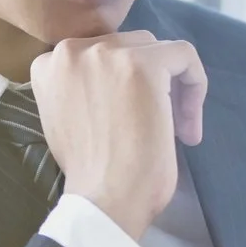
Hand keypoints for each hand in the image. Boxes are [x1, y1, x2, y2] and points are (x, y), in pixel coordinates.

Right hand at [28, 30, 206, 237]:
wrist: (103, 199)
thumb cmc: (89, 173)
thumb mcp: (68, 118)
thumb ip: (82, 90)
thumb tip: (116, 81)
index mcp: (49, 64)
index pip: (98, 55)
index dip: (121, 84)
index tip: (130, 118)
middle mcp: (71, 49)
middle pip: (129, 47)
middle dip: (149, 83)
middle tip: (157, 125)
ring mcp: (107, 54)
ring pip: (156, 50)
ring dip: (171, 88)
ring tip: (174, 131)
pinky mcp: (143, 65)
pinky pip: (184, 55)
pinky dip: (196, 84)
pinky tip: (189, 126)